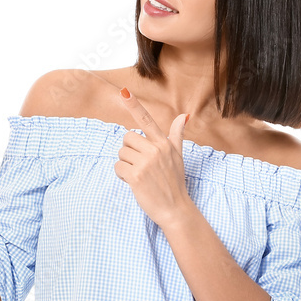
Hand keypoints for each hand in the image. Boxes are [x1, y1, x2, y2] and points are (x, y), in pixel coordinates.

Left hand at [113, 87, 193, 229]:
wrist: (175, 208)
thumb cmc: (175, 182)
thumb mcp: (178, 156)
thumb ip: (176, 135)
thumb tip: (183, 116)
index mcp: (164, 143)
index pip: (146, 120)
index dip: (134, 105)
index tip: (124, 91)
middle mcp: (156, 150)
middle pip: (127, 138)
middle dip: (129, 151)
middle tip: (140, 164)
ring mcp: (146, 163)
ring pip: (121, 153)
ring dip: (125, 164)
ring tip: (139, 175)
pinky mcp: (136, 176)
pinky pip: (117, 167)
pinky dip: (121, 176)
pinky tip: (133, 182)